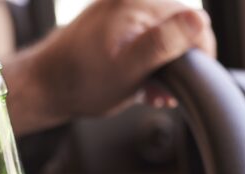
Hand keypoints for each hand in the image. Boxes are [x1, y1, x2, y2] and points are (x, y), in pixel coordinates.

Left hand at [29, 0, 216, 121]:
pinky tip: (144, 84)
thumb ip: (164, 43)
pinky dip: (150, 60)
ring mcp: (121, 8)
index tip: (192, 80)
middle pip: (179, 26)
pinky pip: (146, 36)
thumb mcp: (129, 70)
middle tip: (168, 93)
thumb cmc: (82, 82)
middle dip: (181, 61)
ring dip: (166, 64)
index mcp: (137, 3)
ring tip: (155, 93)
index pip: (192, 19)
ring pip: (164, 34)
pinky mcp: (114, 21)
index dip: (199, 52)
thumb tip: (199, 20)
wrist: (45, 86)